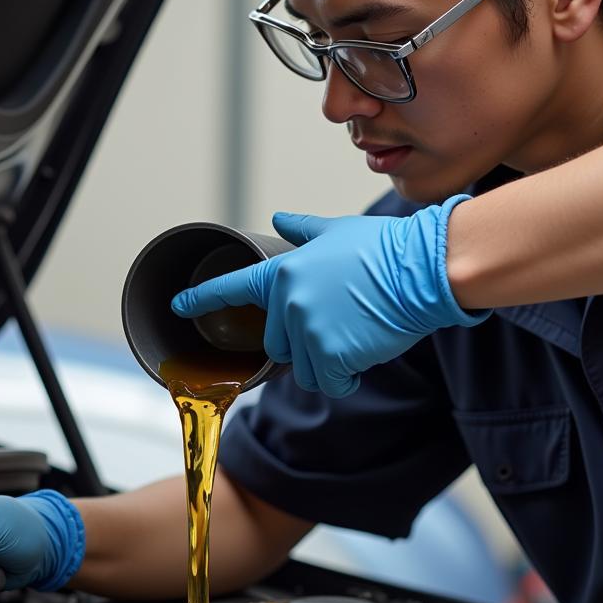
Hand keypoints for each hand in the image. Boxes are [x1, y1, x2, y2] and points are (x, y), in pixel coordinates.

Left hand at [171, 195, 488, 397]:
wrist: (423, 269)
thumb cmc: (384, 248)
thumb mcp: (336, 231)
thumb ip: (301, 232)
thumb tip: (278, 220)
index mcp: (283, 272)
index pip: (232, 289)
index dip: (202, 299)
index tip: (179, 305)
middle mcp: (288, 303)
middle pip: (278, 346)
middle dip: (304, 344)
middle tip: (339, 324)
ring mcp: (309, 331)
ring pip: (304, 369)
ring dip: (326, 363)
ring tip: (355, 336)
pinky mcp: (333, 355)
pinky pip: (330, 382)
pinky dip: (346, 376)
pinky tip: (364, 351)